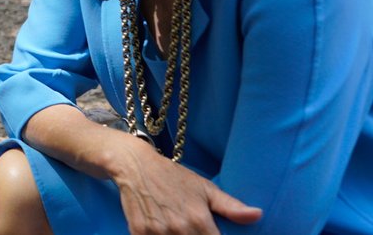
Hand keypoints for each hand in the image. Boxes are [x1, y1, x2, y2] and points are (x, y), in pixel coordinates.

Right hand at [113, 137, 261, 233]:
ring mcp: (157, 232)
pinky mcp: (138, 232)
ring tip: (177, 229)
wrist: (135, 165)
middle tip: (191, 229)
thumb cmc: (174, 177)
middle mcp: (179, 228)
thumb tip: (258, 215)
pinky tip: (163, 231)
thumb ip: (231, 206)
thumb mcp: (204, 188)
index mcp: (199, 220)